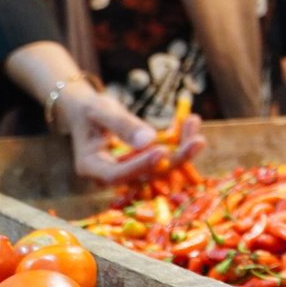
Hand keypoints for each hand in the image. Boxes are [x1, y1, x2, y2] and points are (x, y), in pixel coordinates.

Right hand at [58, 86, 204, 185]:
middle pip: (146, 175)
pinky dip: (180, 141)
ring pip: (161, 168)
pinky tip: (191, 121)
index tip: (163, 150)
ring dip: (182, 148)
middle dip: (175, 159)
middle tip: (198, 141)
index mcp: (91, 167)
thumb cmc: (90, 110)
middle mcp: (110, 176)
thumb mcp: (101, 111)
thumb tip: (149, 141)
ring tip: (194, 122)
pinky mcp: (143, 165)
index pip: (117, 174)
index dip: (141, 165)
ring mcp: (129, 172)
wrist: (88, 113)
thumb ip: (123, 126)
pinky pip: (165, 158)